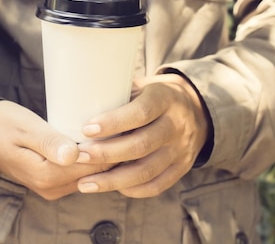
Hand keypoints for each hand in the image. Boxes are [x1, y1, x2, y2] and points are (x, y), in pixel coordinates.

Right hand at [0, 100, 113, 199]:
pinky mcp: (53, 181)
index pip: (94, 164)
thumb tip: (74, 155)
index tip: (123, 120)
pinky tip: (98, 137)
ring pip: (91, 173)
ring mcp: (53, 187)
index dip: (113, 144)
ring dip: (104, 153)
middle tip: (123, 120)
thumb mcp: (26, 128)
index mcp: (47, 176)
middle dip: (112, 149)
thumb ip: (50, 143)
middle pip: (96, 171)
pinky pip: (81, 172)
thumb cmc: (1, 124)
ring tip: (114, 125)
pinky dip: (92, 157)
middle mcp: (52, 188)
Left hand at [75, 73, 209, 197]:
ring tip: (84, 183)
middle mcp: (176, 125)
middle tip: (78, 156)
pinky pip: (157, 185)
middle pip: (141, 145)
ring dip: (112, 180)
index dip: (113, 122)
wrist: (197, 109)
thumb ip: (118, 94)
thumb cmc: (154, 96)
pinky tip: (110, 187)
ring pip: (147, 171)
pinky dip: (132, 189)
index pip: (141, 112)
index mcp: (165, 98)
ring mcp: (181, 149)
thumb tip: (78, 101)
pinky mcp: (182, 168)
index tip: (86, 129)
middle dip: (106, 153)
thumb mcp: (142, 85)